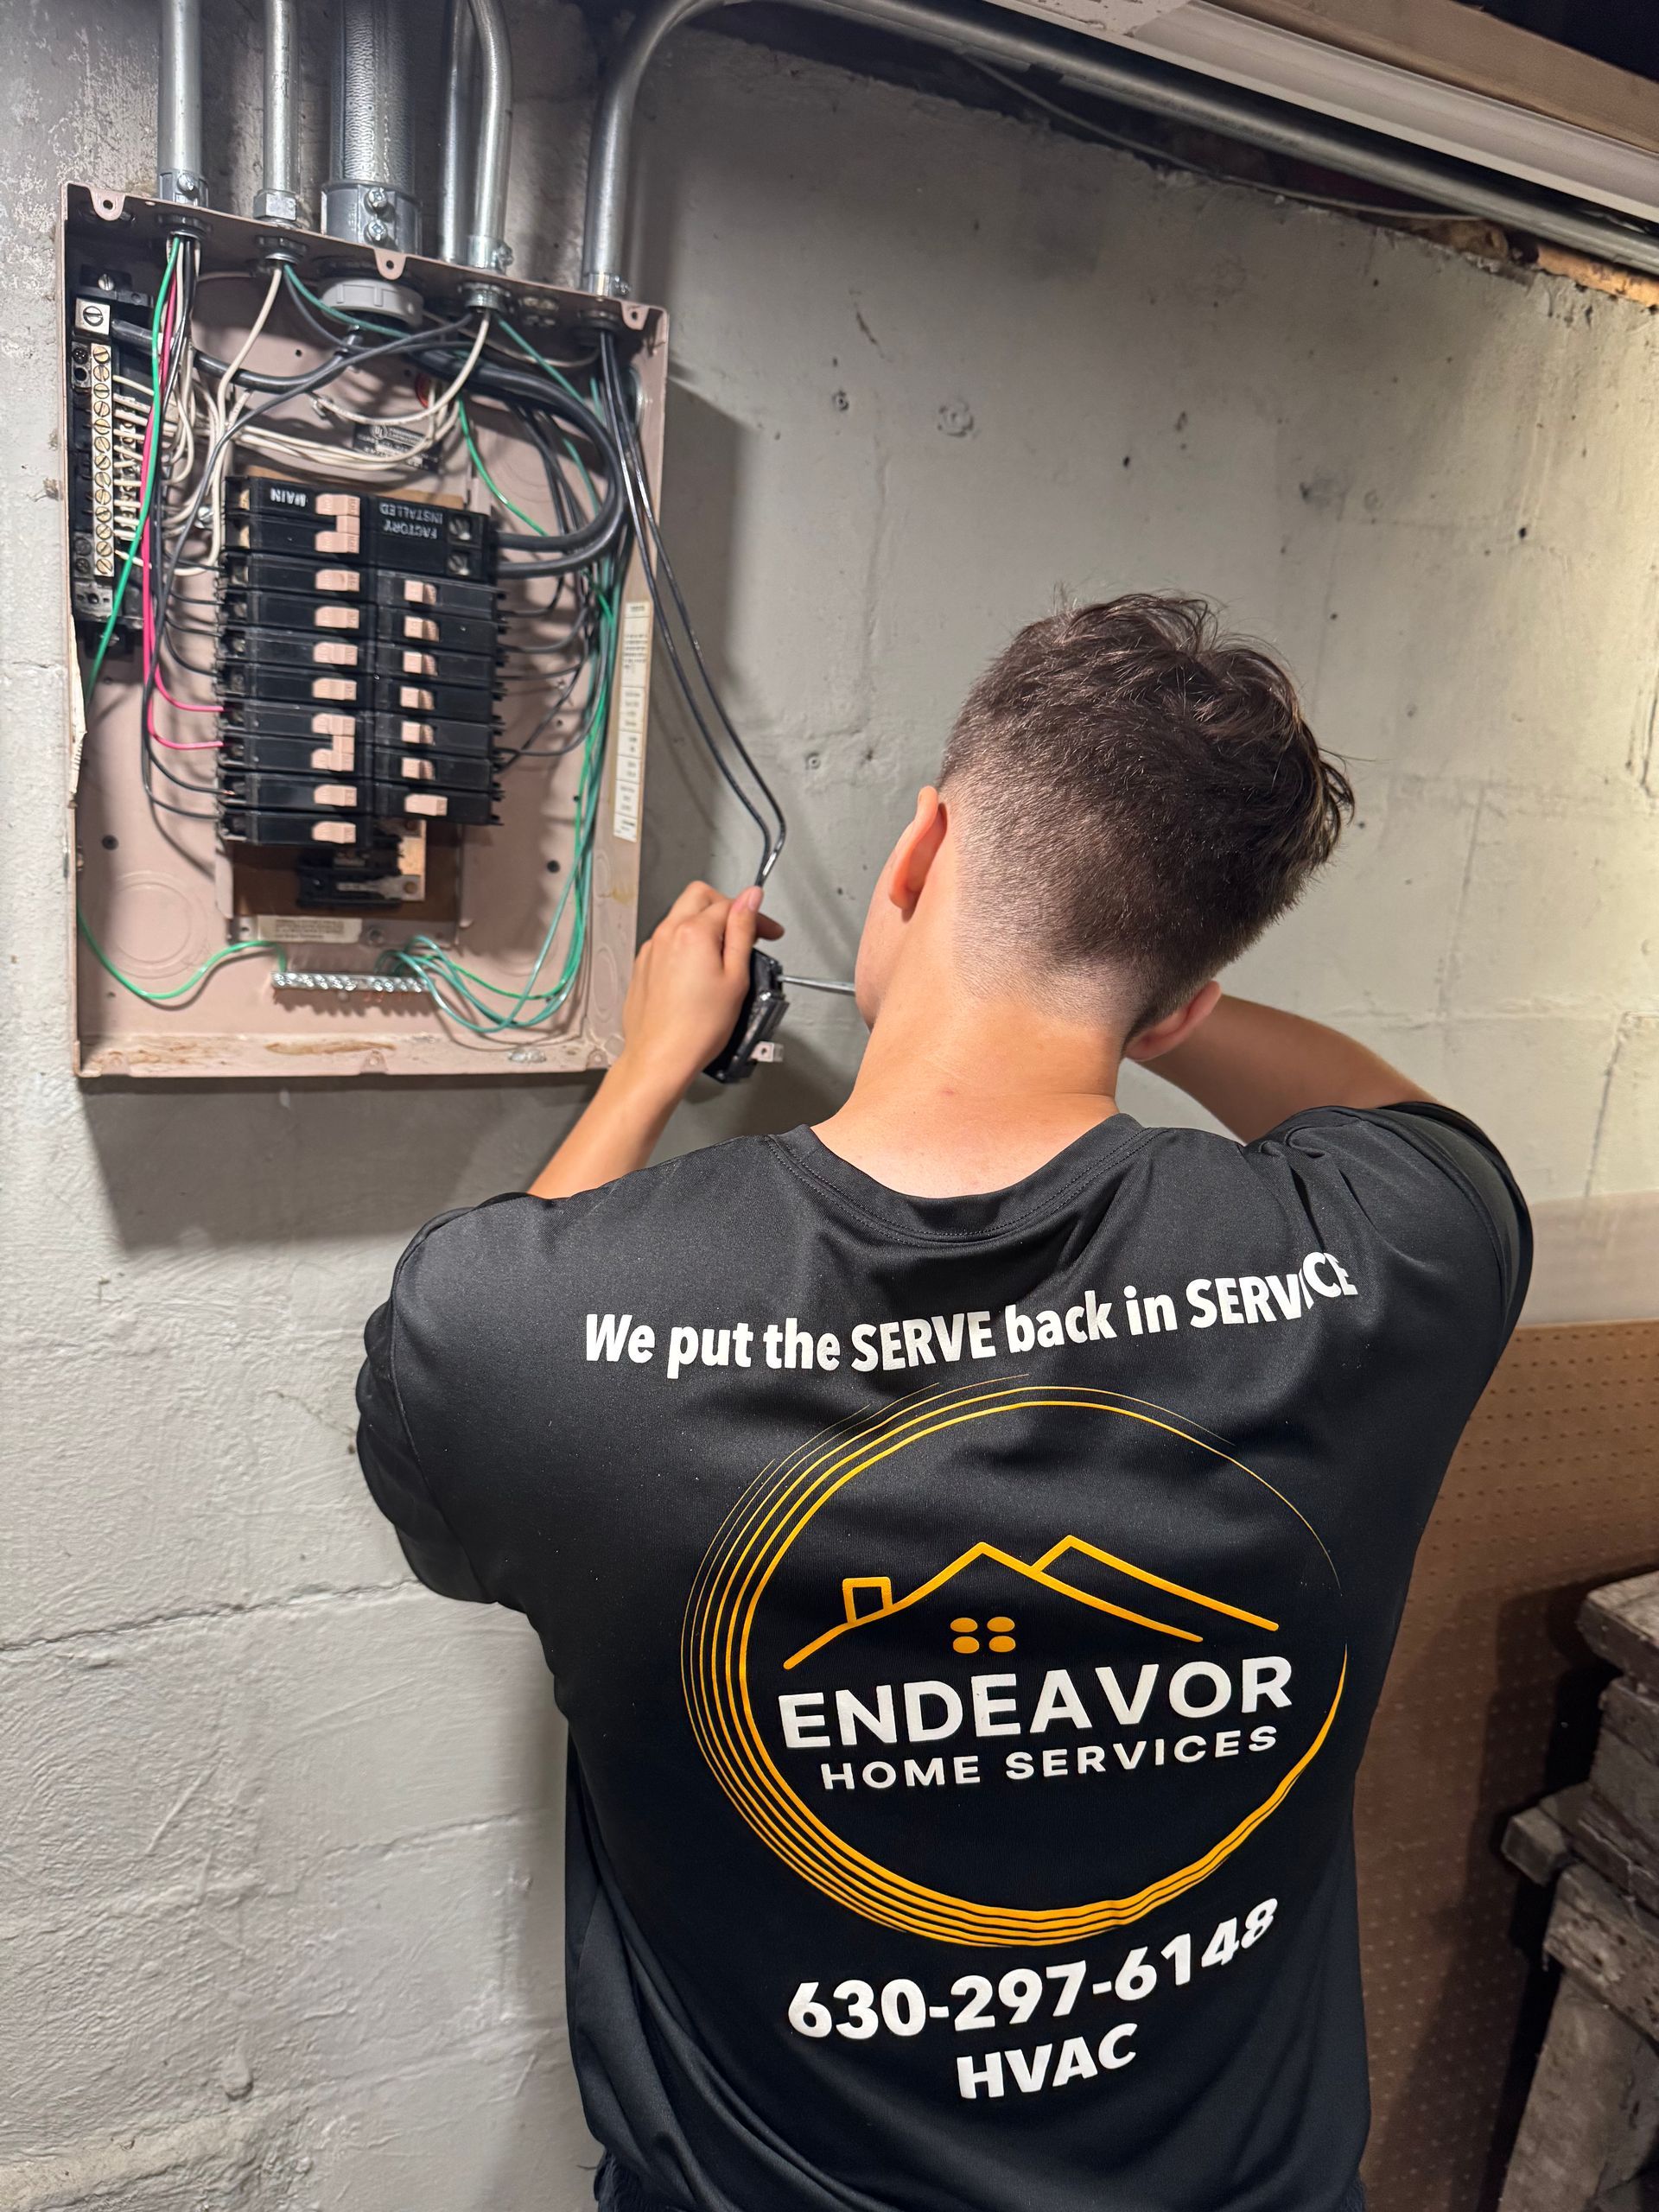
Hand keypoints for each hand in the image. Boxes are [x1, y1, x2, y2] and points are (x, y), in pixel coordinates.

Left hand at [617, 880, 784, 1101]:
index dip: (756, 916)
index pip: (730, 905)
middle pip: (699, 896)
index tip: (769, 932)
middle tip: (744, 931)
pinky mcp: (643, 965)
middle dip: (725, 906)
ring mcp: (651, 948)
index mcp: (693, 932)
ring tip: (723, 956)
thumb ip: (743, 931)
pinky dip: (685, 943)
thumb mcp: (736, 977)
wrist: (660, 1057)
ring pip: (680, 916)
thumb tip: (750, 899)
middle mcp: (667, 933)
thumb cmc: (698, 1028)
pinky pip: (667, 939)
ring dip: (704, 924)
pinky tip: (698, 971)